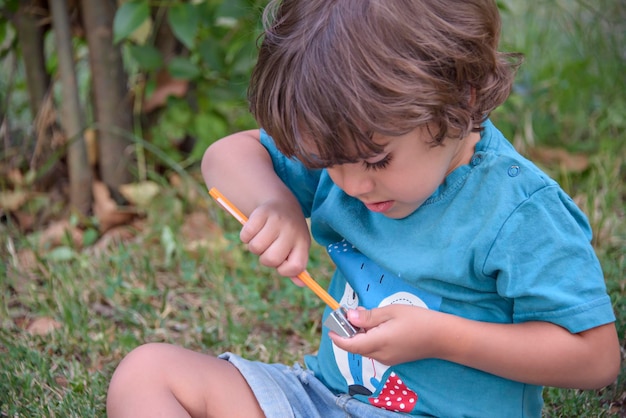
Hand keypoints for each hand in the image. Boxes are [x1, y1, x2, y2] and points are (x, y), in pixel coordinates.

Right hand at [239, 198, 310, 279]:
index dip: (284, 270)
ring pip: (256, 248)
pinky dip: (245, 236)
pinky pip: (246, 235)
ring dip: (254, 247)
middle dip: (265, 259)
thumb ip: (296, 266)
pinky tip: (253, 230)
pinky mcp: (262, 213)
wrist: (282, 204)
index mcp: (303, 242)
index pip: (296, 266)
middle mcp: (292, 231)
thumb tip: (302, 284)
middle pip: (271, 259)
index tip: (280, 264)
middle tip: (268, 249)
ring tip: (261, 238)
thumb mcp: (297, 247)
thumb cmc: (289, 233)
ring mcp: (277, 221)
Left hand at [329, 305, 445, 365]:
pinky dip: (369, 338)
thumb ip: (368, 317)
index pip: (349, 345)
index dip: (337, 336)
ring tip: (365, 315)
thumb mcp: (391, 312)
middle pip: (355, 346)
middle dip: (348, 332)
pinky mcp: (393, 358)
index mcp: (377, 342)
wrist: (442, 337)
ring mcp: (387, 359)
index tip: (330, 325)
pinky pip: (374, 349)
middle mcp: (380, 355)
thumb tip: (349, 317)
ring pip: (364, 347)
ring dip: (359, 334)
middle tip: (350, 313)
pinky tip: (377, 325)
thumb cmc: (418, 320)